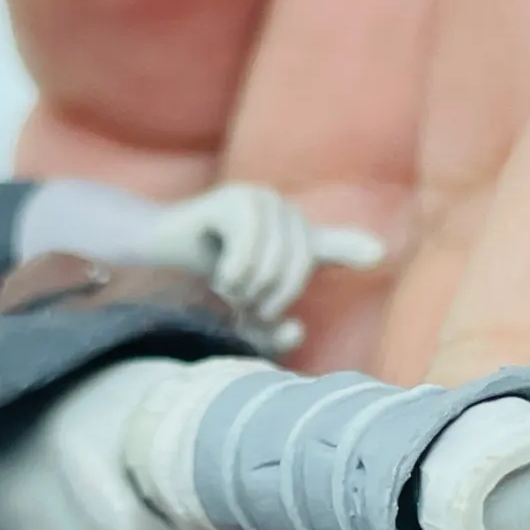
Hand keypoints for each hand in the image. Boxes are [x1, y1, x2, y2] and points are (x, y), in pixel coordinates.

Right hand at [149, 180, 384, 333]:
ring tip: (228, 289)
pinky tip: (219, 273)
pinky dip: (236, 270)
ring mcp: (259, 200)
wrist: (152, 262)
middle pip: (300, 267)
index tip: (377, 256)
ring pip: (276, 258)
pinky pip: (252, 243)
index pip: (325, 244)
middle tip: (241, 306)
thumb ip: (270, 330)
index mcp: (287, 242)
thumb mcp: (242, 319)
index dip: (350, 248)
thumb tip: (297, 326)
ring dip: (250, 287)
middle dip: (272, 298)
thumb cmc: (198, 291)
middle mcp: (280, 215)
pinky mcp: (235, 199)